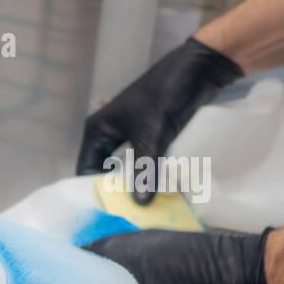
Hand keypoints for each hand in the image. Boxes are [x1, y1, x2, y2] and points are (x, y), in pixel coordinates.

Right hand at [77, 37, 243, 202]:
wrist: (197, 69)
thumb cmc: (164, 95)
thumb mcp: (151, 134)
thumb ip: (144, 168)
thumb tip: (140, 203)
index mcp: (98, 131)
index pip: (86, 168)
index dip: (94, 189)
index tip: (106, 211)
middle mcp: (109, 135)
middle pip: (105, 171)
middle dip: (116, 190)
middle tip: (125, 214)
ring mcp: (131, 136)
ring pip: (126, 168)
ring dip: (134, 184)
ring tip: (141, 208)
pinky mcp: (151, 136)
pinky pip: (144, 162)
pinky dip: (149, 175)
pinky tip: (157, 190)